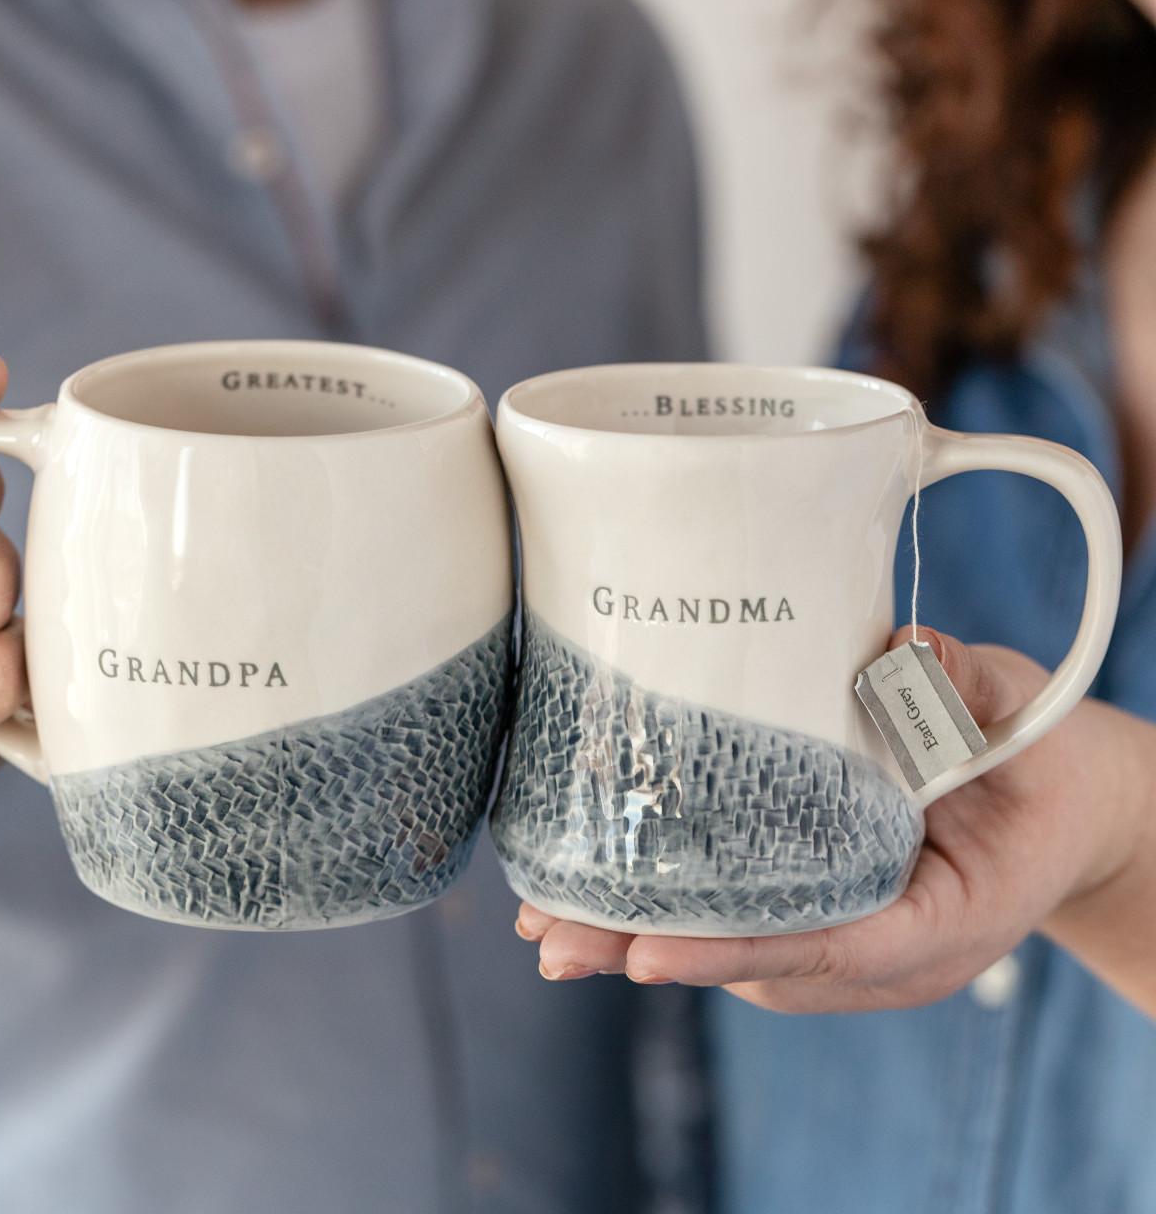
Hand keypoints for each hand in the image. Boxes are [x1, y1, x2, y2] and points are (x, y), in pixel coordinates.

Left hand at [516, 626, 1154, 1012]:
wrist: (1061, 804)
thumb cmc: (1043, 767)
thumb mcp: (1021, 721)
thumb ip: (967, 690)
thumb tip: (907, 648)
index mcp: (938, 922)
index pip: (828, 947)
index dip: (734, 951)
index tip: (647, 954)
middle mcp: (880, 945)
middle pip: (755, 959)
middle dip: (651, 951)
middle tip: (553, 942)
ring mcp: (846, 930)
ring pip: (734, 944)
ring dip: (640, 933)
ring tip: (547, 921)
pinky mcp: (820, 901)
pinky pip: (742, 913)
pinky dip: (671, 903)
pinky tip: (598, 882)